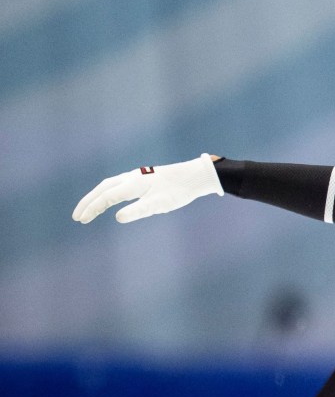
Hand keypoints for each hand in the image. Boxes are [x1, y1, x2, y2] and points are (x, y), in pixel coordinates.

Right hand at [71, 153, 222, 223]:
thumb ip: (139, 210)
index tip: (81, 220)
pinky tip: (110, 199)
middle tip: (77, 216)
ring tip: (88, 210)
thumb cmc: (178, 191)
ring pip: (109, 185)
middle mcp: (131, 178)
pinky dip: (108, 192)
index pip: (106, 197)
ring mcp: (137, 177)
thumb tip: (118, 217)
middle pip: (102, 189)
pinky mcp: (143, 178)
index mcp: (133, 184)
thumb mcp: (159, 204)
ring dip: (97, 197)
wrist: (195, 176)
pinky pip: (118, 184)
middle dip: (88, 202)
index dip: (92, 208)